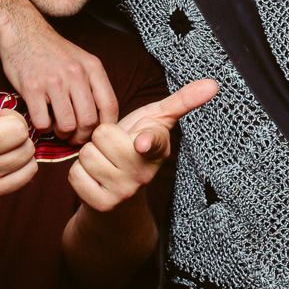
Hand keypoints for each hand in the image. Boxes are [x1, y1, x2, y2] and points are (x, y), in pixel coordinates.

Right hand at [0, 0, 117, 143]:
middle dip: (82, 136)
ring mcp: (53, 81)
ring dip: (63, 134)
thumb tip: (101, 119)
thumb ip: (93, 84)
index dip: (105, 127)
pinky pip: (43, 122)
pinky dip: (43, 128)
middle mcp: (76, 74)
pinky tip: (42, 120)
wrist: (22, 31)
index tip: (96, 133)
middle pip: (89, 122)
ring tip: (58, 129)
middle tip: (74, 137)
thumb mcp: (81, 60)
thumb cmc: (52, 51)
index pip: (110, 106)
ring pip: (68, 126)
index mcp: (92, 68)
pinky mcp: (32, 88)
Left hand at [68, 78, 215, 212]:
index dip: (146, 141)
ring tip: (104, 162)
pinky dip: (79, 174)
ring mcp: (123, 192)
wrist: (120, 191)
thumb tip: (213, 83)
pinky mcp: (101, 205)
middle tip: (113, 148)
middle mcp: (143, 174)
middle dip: (101, 138)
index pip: (151, 141)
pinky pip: (74, 174)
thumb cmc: (138, 146)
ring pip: (86, 154)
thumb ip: (183, 101)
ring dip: (89, 156)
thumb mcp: (158, 121)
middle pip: (101, 135)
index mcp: (157, 149)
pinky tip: (95, 178)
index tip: (142, 142)